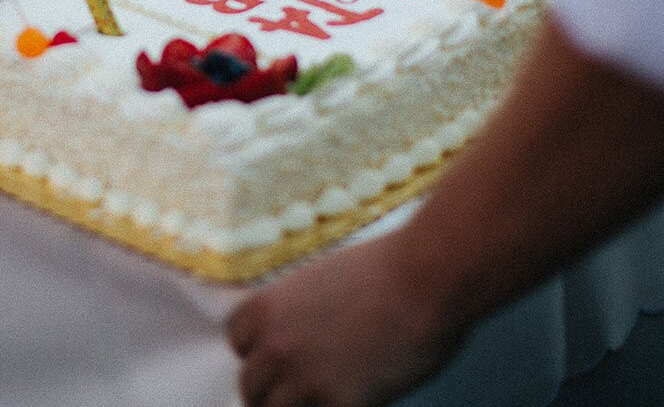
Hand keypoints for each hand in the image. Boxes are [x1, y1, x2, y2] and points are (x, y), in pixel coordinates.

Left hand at [227, 236, 462, 406]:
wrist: (425, 279)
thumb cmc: (385, 270)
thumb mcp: (321, 280)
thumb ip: (298, 313)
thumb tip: (300, 343)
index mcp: (266, 308)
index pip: (237, 343)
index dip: (259, 353)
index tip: (278, 358)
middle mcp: (274, 347)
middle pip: (250, 387)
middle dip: (271, 390)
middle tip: (298, 390)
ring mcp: (303, 380)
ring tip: (317, 400)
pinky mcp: (337, 405)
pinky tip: (348, 402)